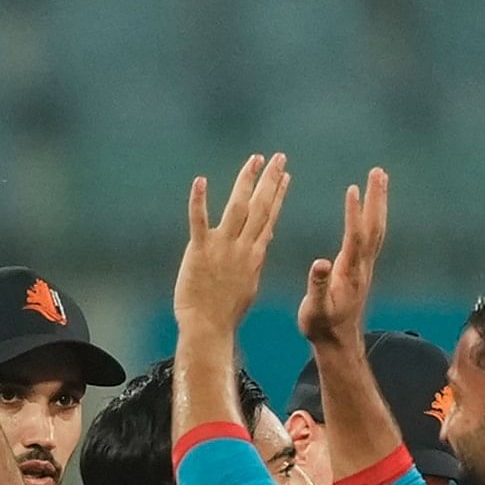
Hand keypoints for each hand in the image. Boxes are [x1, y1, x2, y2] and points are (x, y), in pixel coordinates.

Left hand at [175, 153, 291, 343]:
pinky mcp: (200, 251)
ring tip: (255, 159)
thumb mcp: (248, 283)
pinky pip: (199, 221)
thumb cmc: (226, 310)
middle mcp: (243, 247)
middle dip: (271, 180)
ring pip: (237, 207)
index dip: (278, 195)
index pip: (270, 218)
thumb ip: (255, 258)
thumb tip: (264, 240)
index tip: (285, 176)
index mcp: (255, 255)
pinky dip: (199, 201)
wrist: (209, 328)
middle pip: (261, 207)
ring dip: (247, 180)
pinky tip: (200, 181)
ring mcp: (222, 248)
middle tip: (279, 157)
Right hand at [296, 167, 387, 353]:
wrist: (338, 342)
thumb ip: (318, 286)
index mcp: (350, 272)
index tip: (354, 189)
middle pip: (374, 226)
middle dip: (376, 198)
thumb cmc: (323, 326)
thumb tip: (320, 263)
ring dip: (378, 202)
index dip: (354, 214)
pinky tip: (371, 206)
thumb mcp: (315, 309)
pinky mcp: (362, 267)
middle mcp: (362, 265)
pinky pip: (371, 235)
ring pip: (376, 228)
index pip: (355, 237)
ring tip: (379, 178)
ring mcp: (365, 266)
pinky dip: (373, 215)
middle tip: (379, 172)